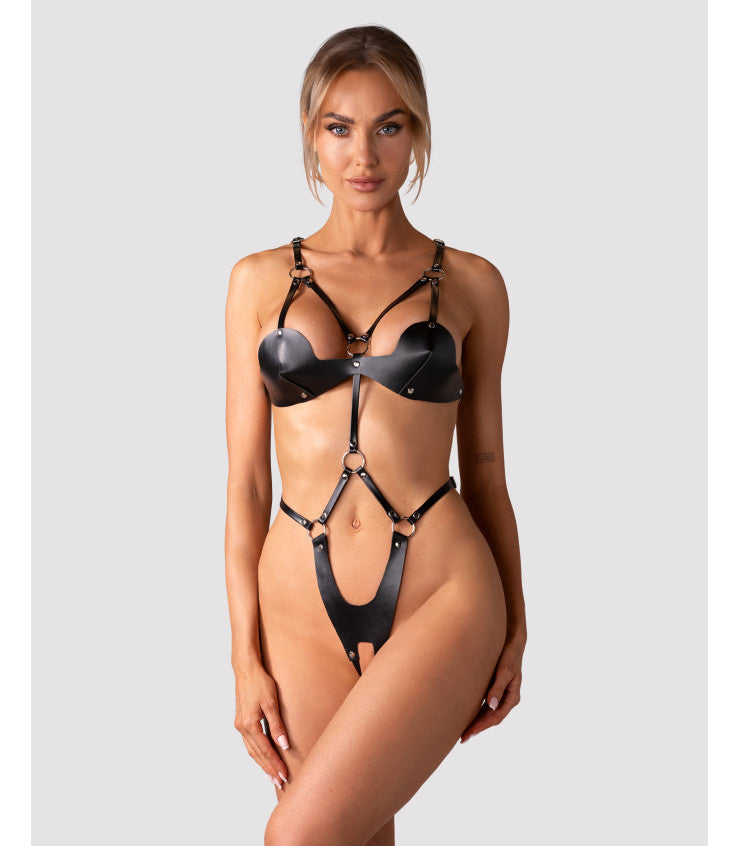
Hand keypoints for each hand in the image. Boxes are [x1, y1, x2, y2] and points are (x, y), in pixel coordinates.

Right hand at [233, 662, 289, 788]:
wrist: (246, 670)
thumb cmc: (260, 683)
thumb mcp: (272, 703)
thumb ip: (277, 726)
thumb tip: (284, 745)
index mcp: (249, 724)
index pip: (265, 750)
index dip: (275, 764)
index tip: (284, 775)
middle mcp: (242, 728)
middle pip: (257, 754)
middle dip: (268, 769)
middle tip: (279, 782)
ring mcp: (240, 725)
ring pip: (251, 751)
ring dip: (262, 764)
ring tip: (272, 775)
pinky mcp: (241, 722)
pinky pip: (249, 743)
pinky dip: (257, 753)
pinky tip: (263, 758)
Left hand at [459, 634, 524, 742]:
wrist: (512, 642)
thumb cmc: (509, 655)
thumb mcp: (504, 671)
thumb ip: (498, 688)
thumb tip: (492, 705)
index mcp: (512, 697)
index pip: (495, 717)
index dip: (482, 726)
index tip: (469, 733)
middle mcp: (507, 699)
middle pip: (491, 718)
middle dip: (478, 728)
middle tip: (463, 738)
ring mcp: (502, 695)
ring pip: (489, 713)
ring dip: (477, 722)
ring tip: (464, 731)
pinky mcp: (495, 689)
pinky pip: (486, 705)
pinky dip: (478, 712)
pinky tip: (468, 715)